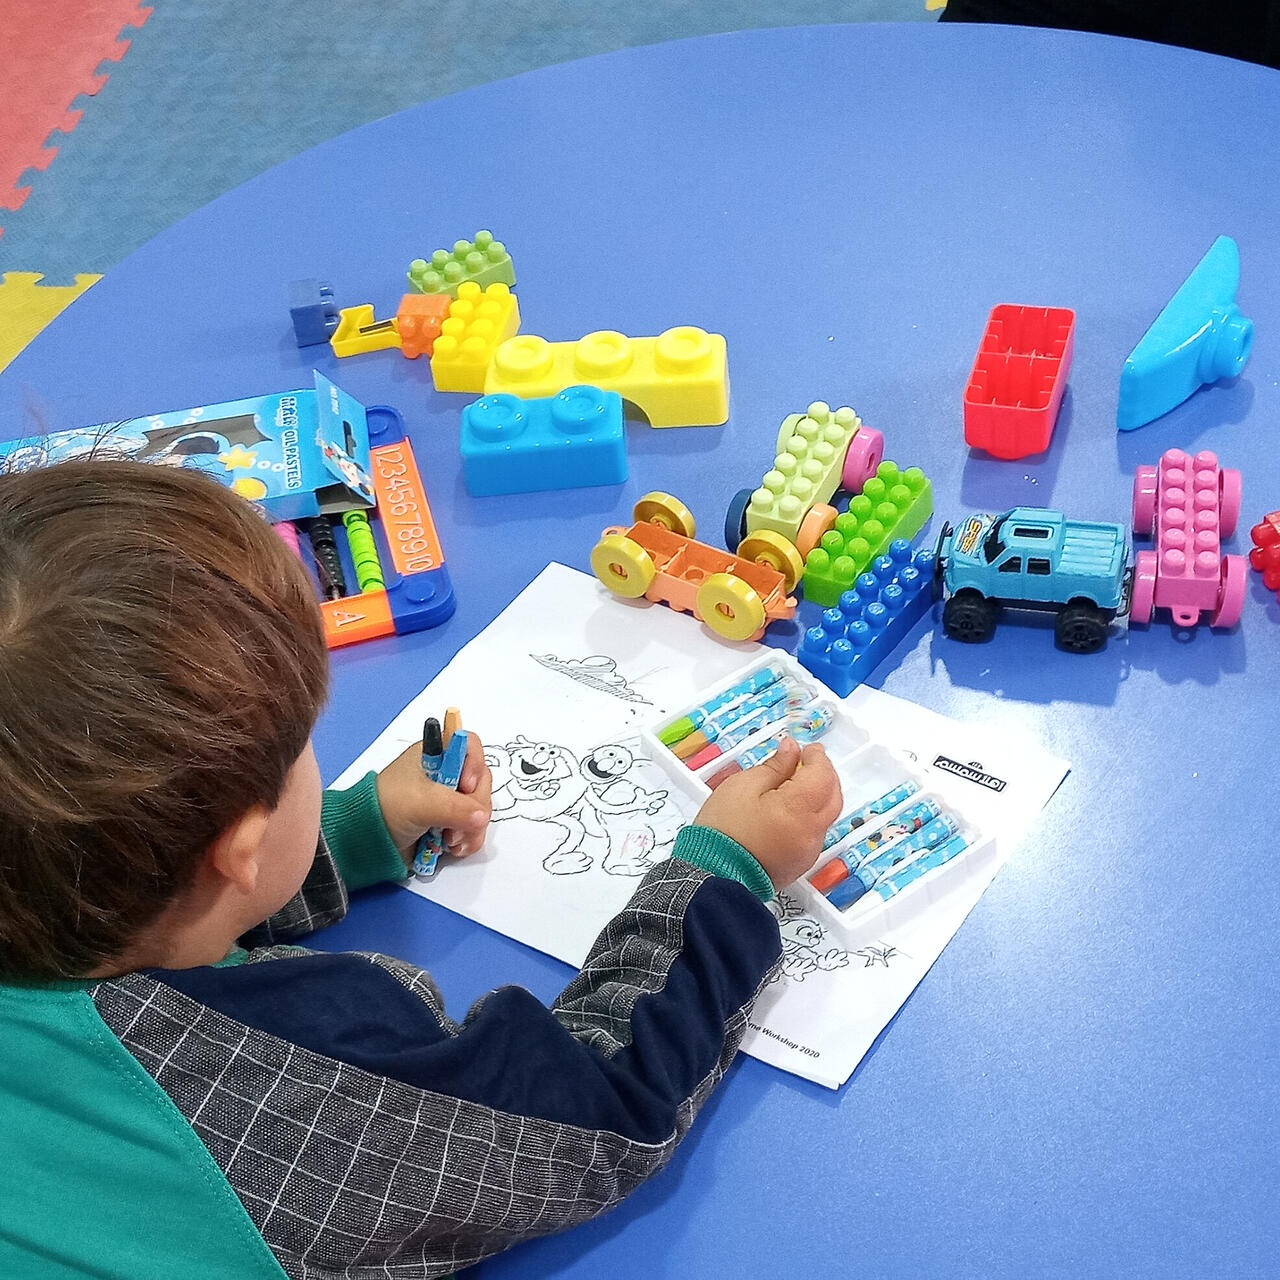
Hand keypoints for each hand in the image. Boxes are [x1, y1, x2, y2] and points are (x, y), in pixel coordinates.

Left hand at [376, 733, 492, 863]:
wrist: (368, 840)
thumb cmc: (387, 808)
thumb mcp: (421, 803)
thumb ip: (455, 808)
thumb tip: (482, 817)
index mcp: (436, 756)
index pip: (470, 745)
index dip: (474, 764)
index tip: (465, 786)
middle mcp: (447, 774)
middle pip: (481, 781)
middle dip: (473, 807)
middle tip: (455, 822)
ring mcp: (450, 799)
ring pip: (481, 809)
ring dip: (471, 828)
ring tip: (449, 840)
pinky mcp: (452, 822)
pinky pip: (475, 828)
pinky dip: (468, 839)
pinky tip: (452, 847)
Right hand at [692, 738, 841, 890]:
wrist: (713, 874)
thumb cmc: (724, 831)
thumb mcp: (743, 786)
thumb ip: (773, 766)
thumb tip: (790, 750)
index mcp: (797, 809)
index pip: (822, 774)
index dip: (816, 757)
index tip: (806, 748)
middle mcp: (810, 831)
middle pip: (833, 795)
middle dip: (825, 774)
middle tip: (808, 761)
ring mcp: (808, 851)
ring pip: (827, 815)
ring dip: (820, 795)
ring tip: (797, 784)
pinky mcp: (801, 863)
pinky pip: (816, 833)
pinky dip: (811, 816)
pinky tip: (792, 810)